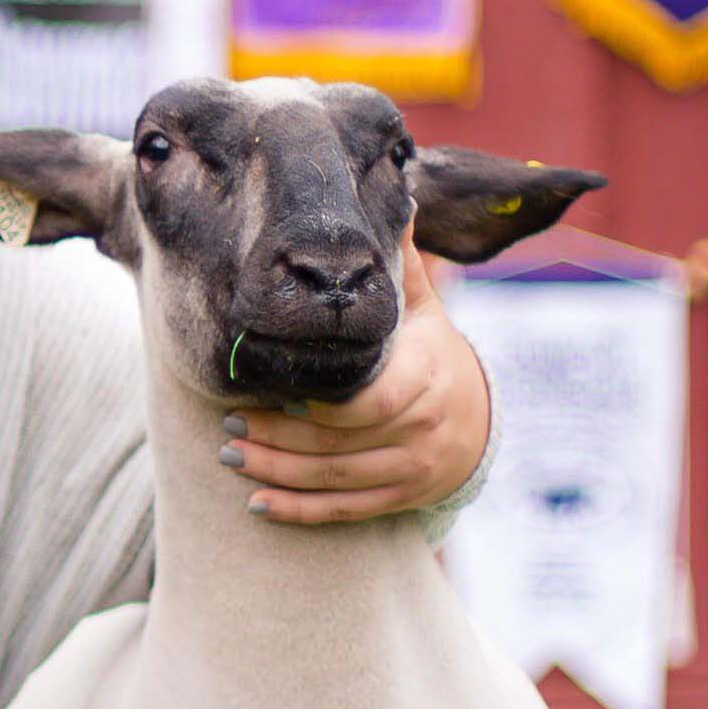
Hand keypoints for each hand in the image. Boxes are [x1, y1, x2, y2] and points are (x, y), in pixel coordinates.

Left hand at [221, 243, 491, 525]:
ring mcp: (413, 470)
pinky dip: (299, 511)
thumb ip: (403, 264)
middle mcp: (424, 429)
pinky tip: (257, 505)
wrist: (478, 421)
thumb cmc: (434, 355)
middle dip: (280, 436)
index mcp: (427, 377)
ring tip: (229, 455)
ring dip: (277, 472)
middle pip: (340, 444)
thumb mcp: (424, 309)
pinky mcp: (401, 499)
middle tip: (229, 424)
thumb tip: (400, 196)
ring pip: (336, 480)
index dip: (317, 404)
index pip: (368, 401)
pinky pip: (344, 512)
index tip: (270, 388)